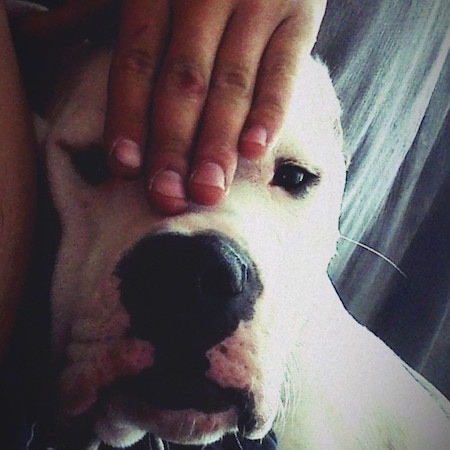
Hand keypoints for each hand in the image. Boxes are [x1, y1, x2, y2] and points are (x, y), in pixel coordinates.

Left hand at [104, 0, 326, 213]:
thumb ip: (117, 17)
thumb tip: (62, 57)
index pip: (137, 61)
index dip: (129, 116)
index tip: (126, 168)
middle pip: (183, 82)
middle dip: (173, 145)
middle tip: (168, 197)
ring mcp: (257, 1)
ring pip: (231, 84)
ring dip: (217, 142)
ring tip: (207, 190)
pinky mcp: (300, 14)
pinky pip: (285, 69)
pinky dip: (271, 110)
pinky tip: (255, 150)